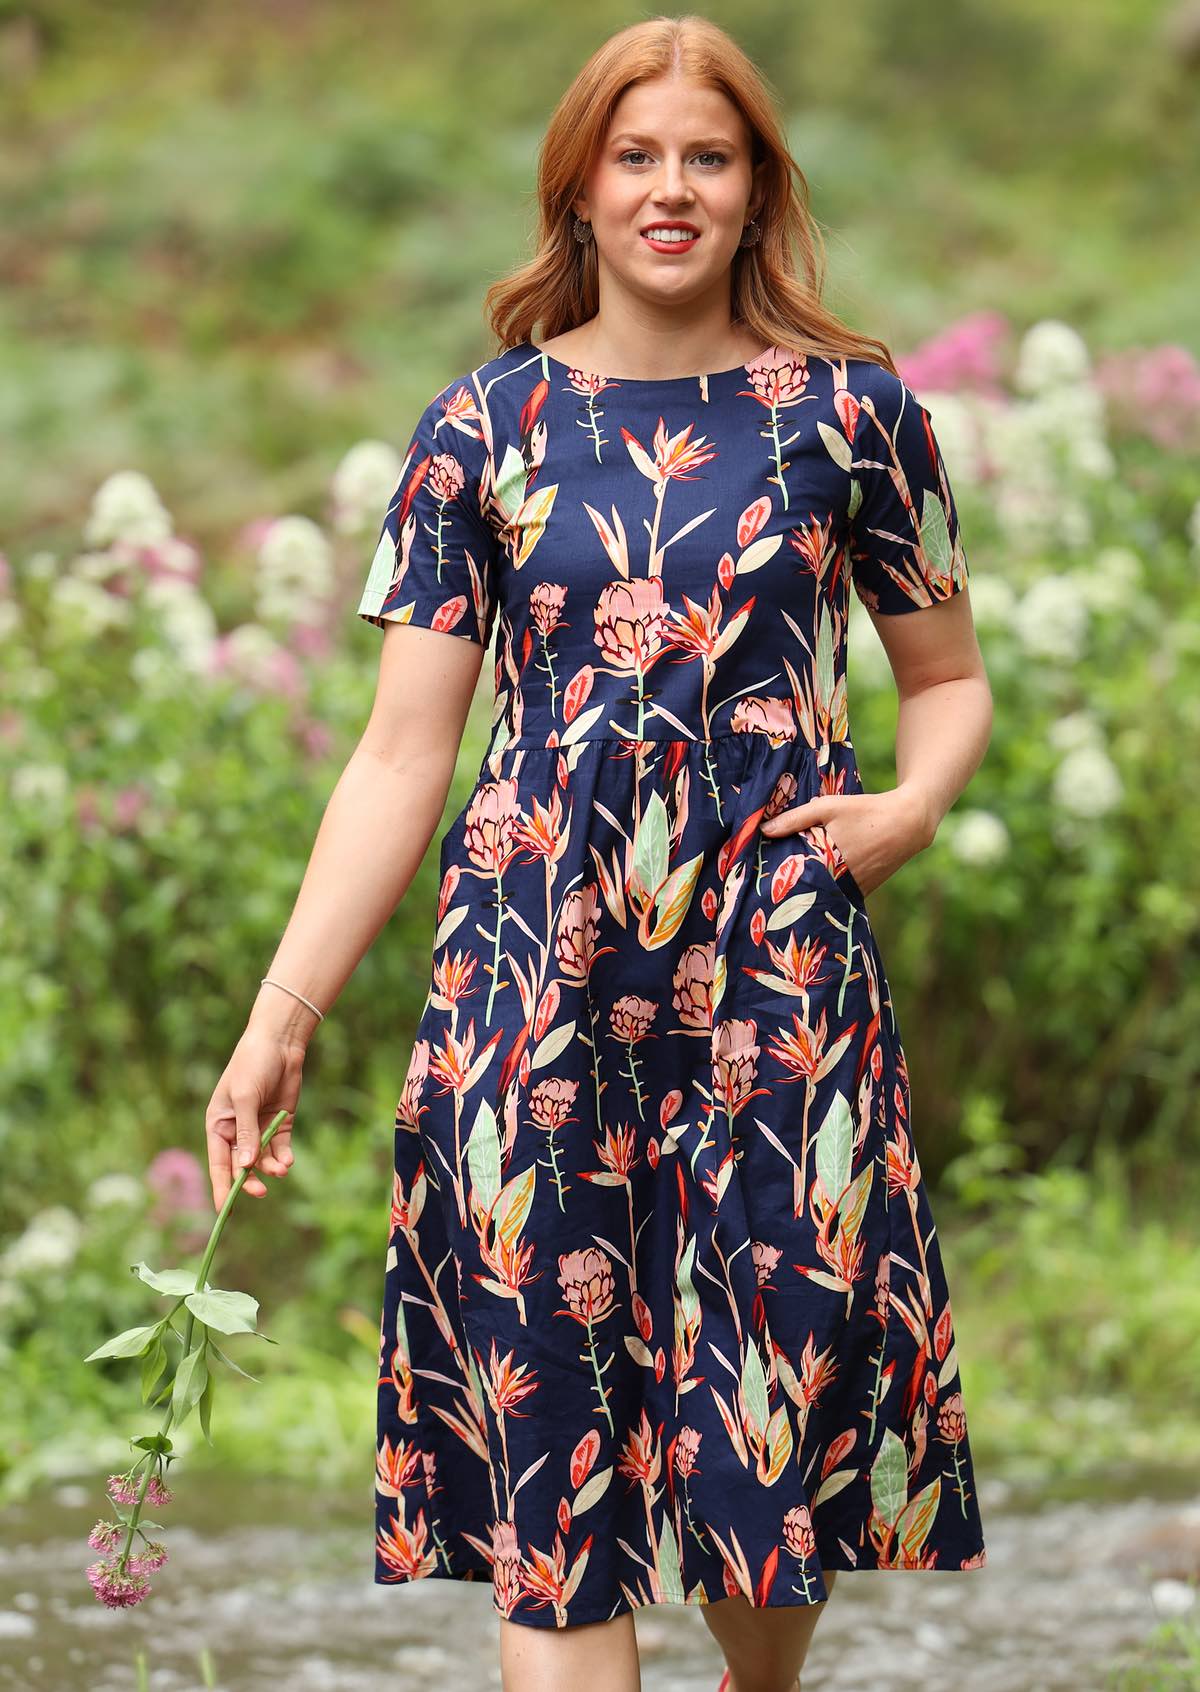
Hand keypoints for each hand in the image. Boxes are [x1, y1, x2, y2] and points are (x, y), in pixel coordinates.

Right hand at [204, 1029, 302, 1211]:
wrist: (280, 1043)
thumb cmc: (252, 1066)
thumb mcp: (245, 1098)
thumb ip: (246, 1133)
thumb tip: (244, 1166)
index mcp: (218, 1124)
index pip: (217, 1162)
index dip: (221, 1187)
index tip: (223, 1212)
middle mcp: (237, 1130)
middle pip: (241, 1166)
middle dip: (250, 1181)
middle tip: (261, 1193)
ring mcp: (259, 1128)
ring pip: (263, 1160)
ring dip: (271, 1168)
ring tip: (281, 1169)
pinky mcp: (280, 1124)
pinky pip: (280, 1148)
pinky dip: (283, 1157)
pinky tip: (288, 1162)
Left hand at [759, 784, 932, 897]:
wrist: (908, 823)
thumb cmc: (866, 811)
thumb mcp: (829, 807)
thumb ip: (796, 818)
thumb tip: (764, 830)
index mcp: (829, 861)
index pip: (794, 878)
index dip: (778, 878)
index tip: (762, 878)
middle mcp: (842, 881)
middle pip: (808, 889)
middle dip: (792, 886)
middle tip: (772, 884)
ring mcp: (855, 889)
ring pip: (824, 894)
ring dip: (810, 889)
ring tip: (791, 885)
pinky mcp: (865, 890)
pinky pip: (840, 894)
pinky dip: (829, 889)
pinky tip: (819, 881)